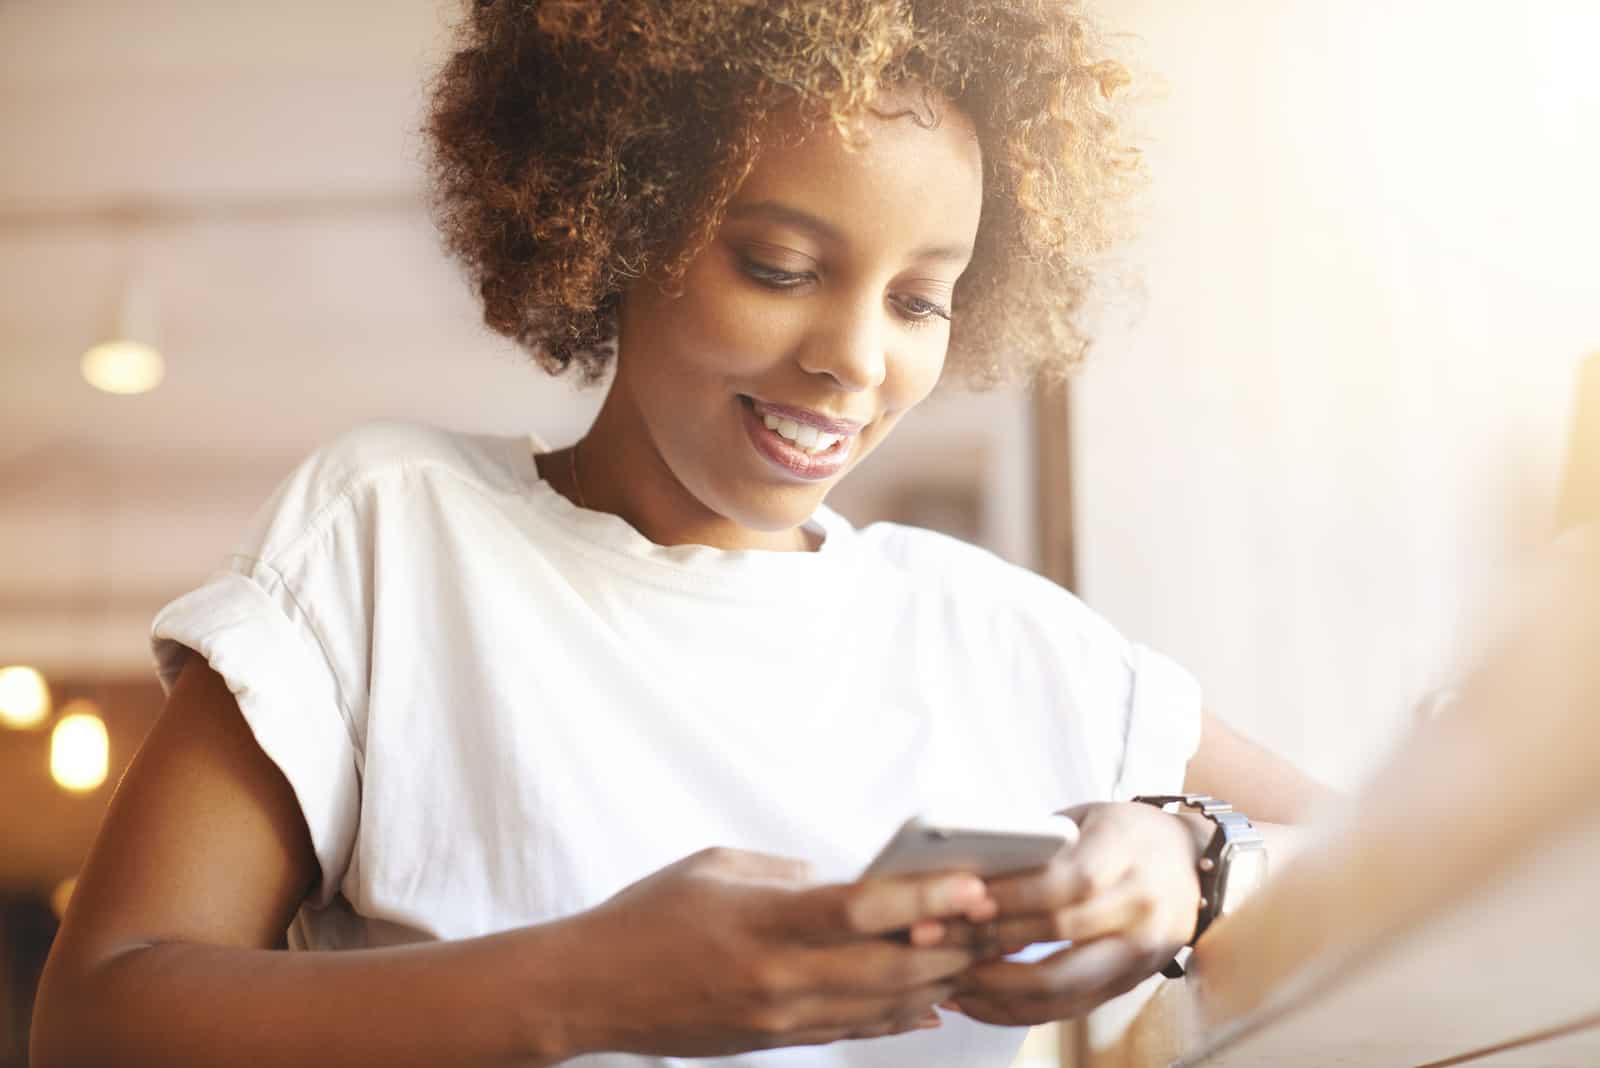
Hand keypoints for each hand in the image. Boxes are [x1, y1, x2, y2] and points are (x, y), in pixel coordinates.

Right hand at [555, 846, 997, 1057]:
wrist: (590, 991)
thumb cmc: (647, 914)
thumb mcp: (716, 866)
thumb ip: (790, 873)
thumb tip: (850, 882)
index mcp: (761, 923)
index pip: (861, 912)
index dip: (926, 898)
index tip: (974, 883)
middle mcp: (777, 979)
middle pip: (890, 971)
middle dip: (953, 947)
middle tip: (997, 922)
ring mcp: (778, 1020)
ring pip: (881, 1009)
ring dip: (936, 983)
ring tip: (978, 956)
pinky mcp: (775, 1042)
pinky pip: (852, 1032)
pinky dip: (897, 1016)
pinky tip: (929, 1001)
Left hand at [943, 802, 1205, 1025]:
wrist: (1194, 866)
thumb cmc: (1124, 833)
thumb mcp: (1088, 818)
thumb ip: (1040, 841)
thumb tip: (965, 866)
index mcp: (1129, 853)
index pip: (1070, 881)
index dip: (1016, 894)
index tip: (964, 898)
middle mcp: (1142, 908)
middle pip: (1060, 934)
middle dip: (987, 939)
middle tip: (929, 936)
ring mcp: (1140, 954)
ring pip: (1061, 985)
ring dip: (994, 986)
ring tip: (943, 974)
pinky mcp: (1128, 985)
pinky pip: (1065, 1009)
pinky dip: (1013, 1010)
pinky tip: (973, 999)